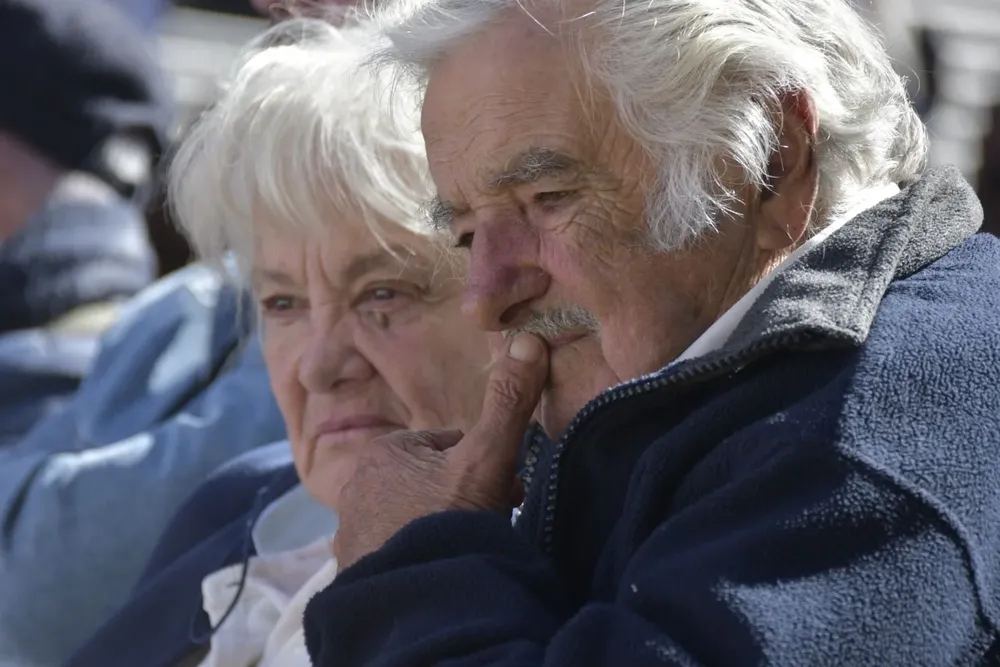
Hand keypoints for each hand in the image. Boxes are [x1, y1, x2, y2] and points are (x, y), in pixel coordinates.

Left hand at [332, 333, 548, 568]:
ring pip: (413, 514)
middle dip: (463, 495)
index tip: (507, 489)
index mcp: (383, 452)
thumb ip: (508, 403)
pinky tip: (440, 564)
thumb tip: (528, 340)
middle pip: (430, 480)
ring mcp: (352, 531)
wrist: (419, 599)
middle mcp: (356, 486)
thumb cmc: (448, 520)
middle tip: (491, 518)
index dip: (484, 464)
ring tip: (466, 544)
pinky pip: (395, 548)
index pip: (448, 445)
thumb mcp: (487, 458)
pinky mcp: (354, 568)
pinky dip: (418, 552)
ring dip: (440, 524)